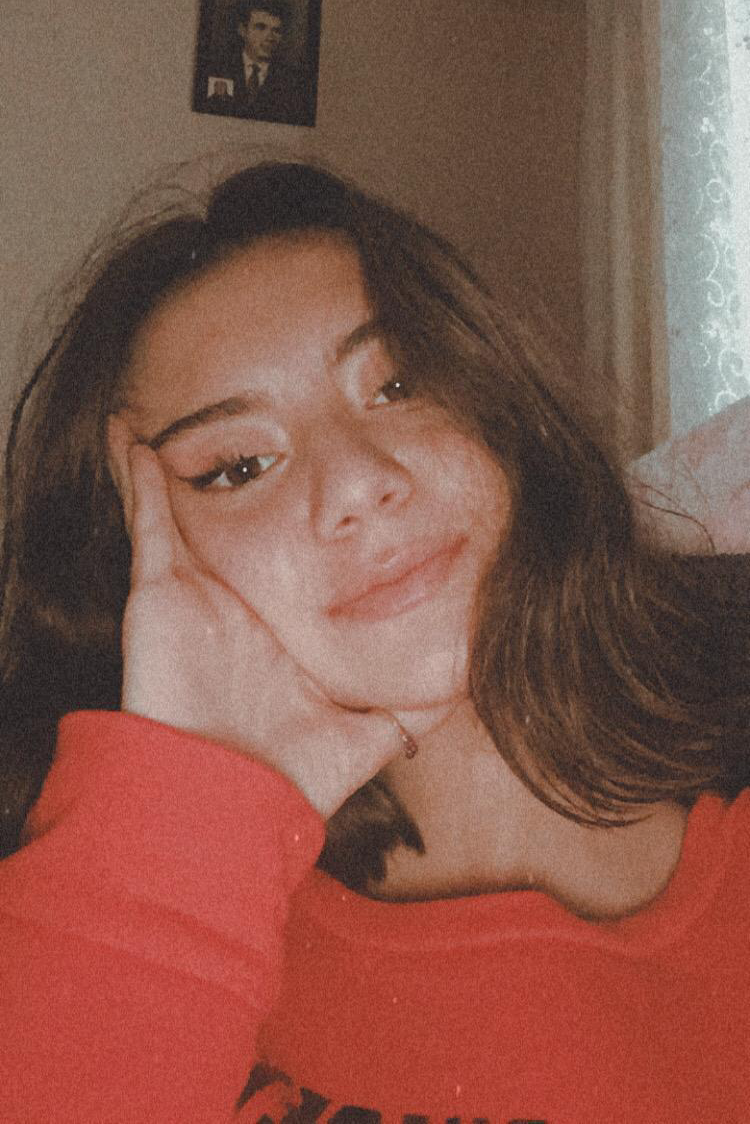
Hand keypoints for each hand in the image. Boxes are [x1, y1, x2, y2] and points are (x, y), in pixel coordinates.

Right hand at [107, 417, 454, 817]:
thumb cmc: (291, 776)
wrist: (232, 803)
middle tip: (236, 420)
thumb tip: (464, 692)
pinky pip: (147, 526)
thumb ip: (408, 710)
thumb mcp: (367, 732)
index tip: (311, 475)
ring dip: (175, 467)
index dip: (292, 520)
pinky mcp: (160, 595)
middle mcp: (235, 606)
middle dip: (231, 477)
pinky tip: (134, 440)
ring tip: (171, 416)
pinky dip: (138, 483)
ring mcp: (195, 597)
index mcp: (278, 628)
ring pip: (181, 514)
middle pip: (232, 526)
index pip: (286, 558)